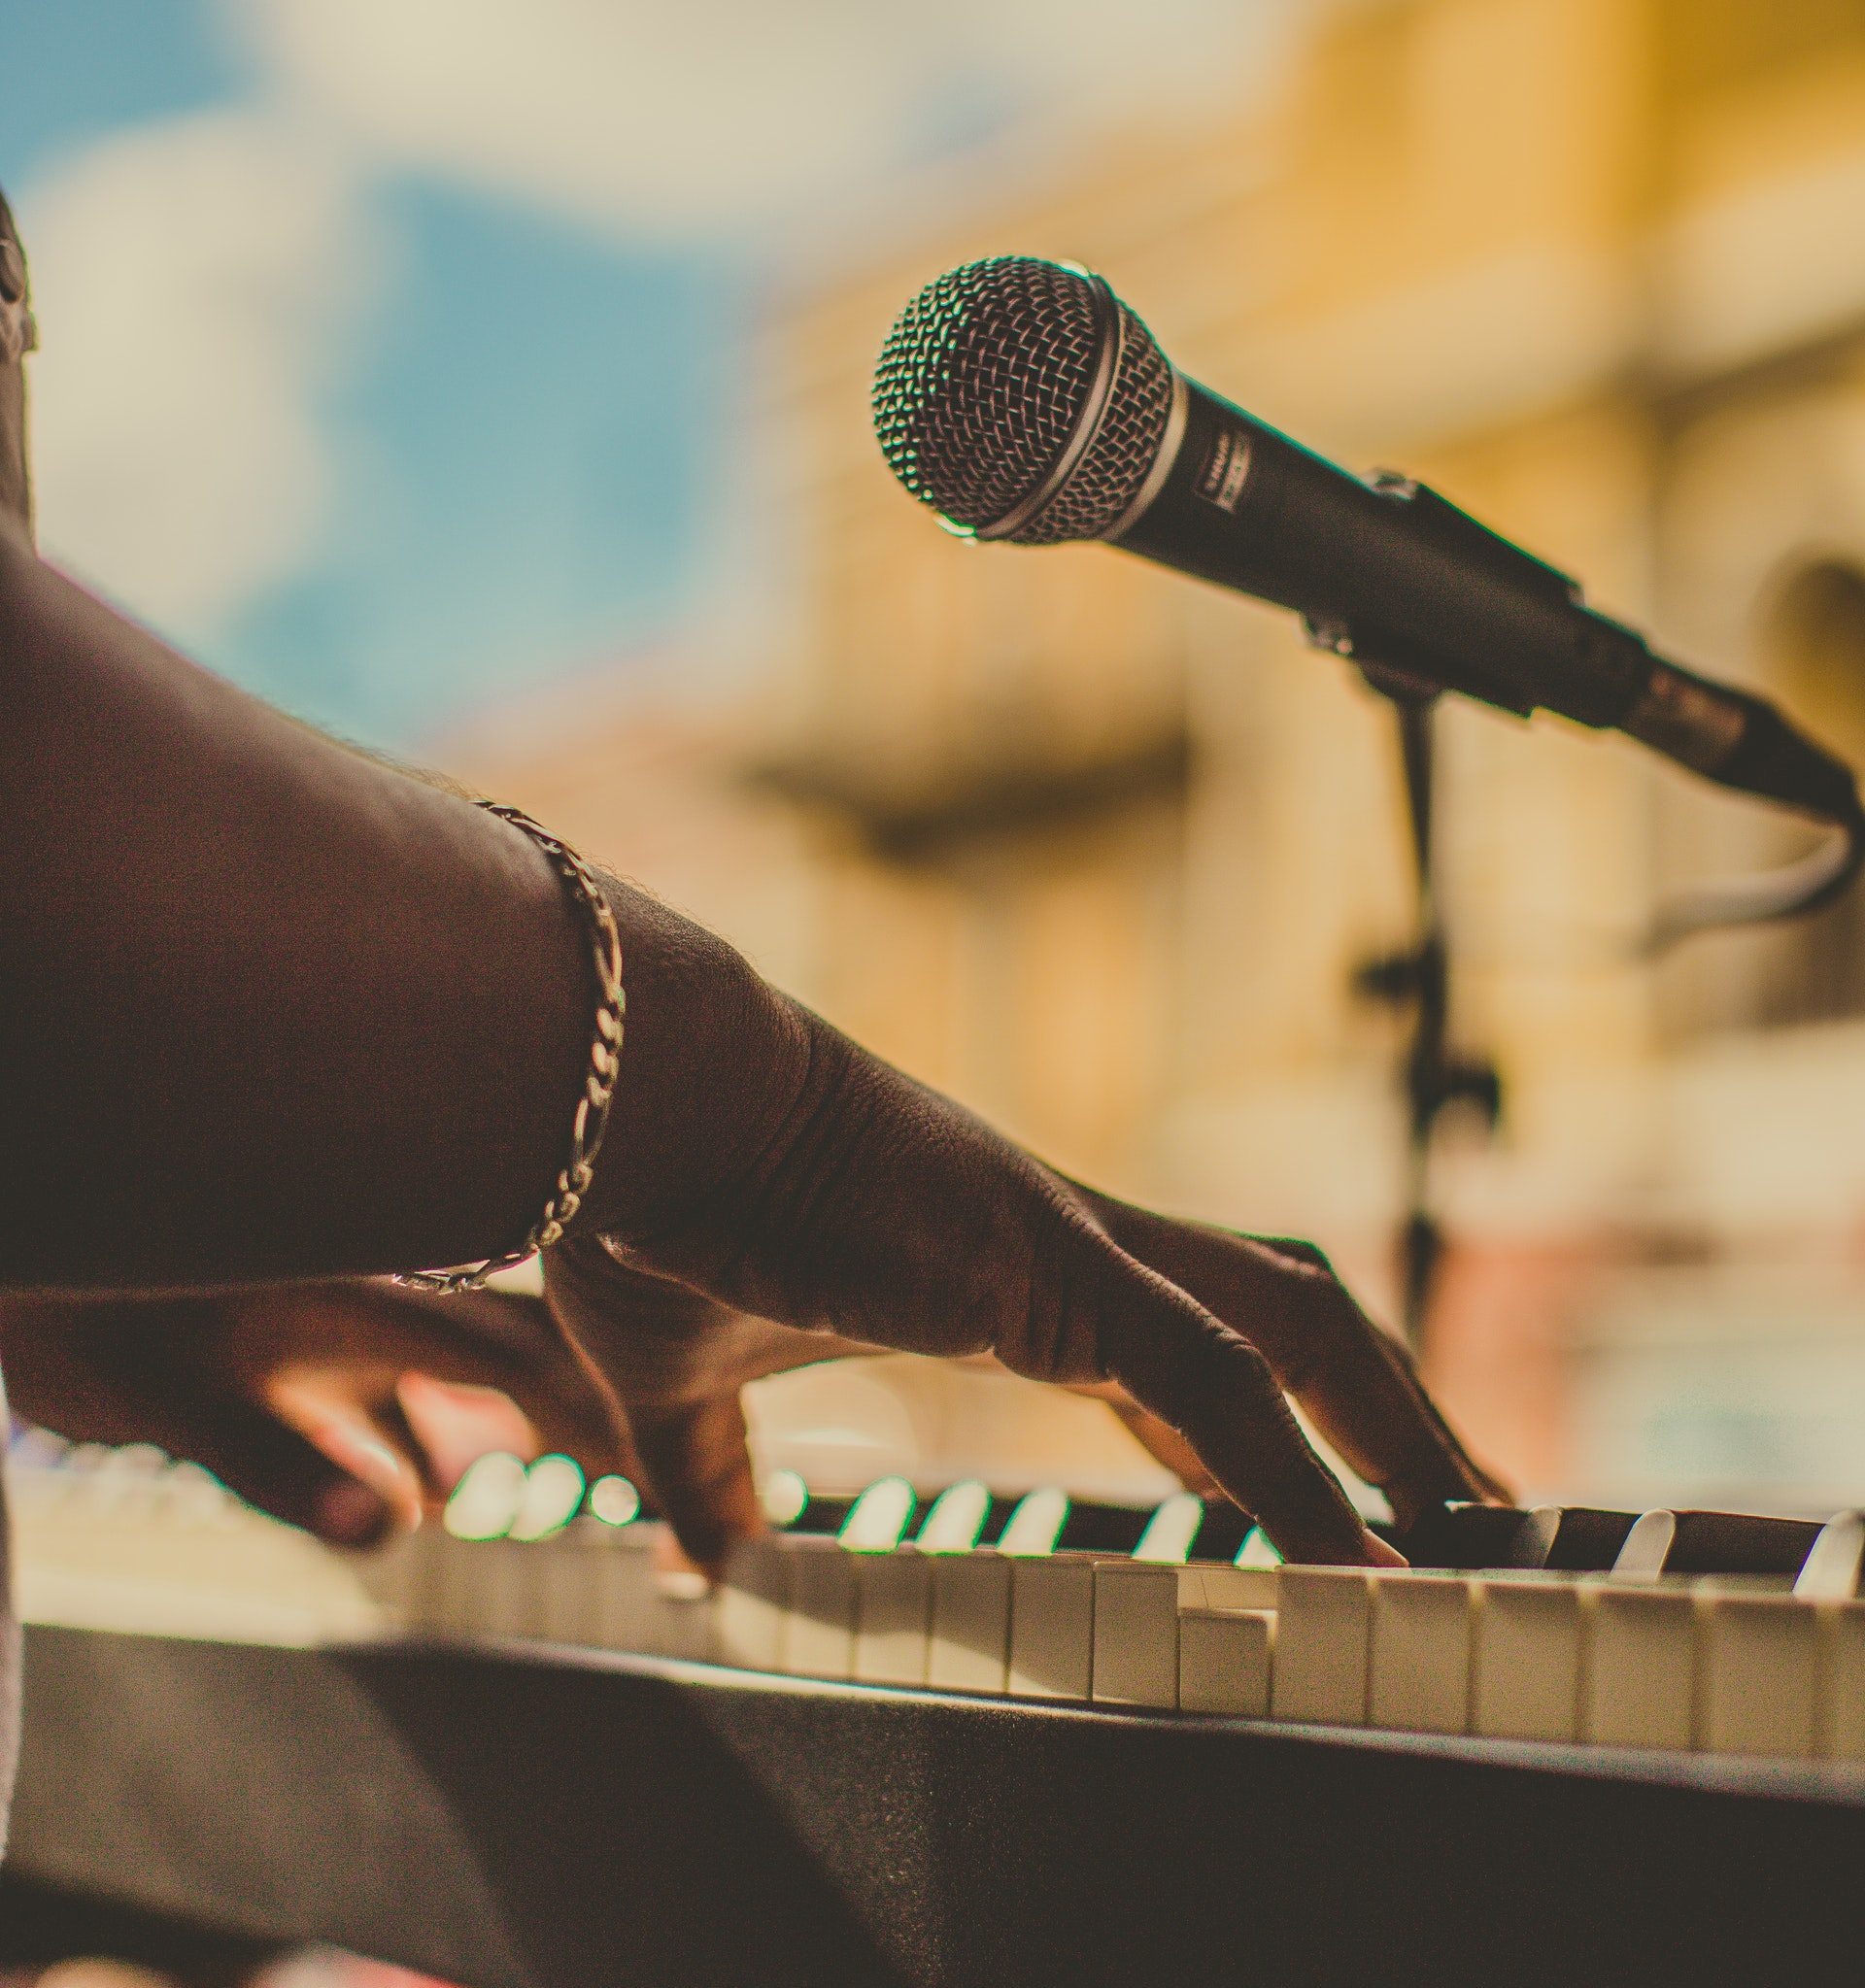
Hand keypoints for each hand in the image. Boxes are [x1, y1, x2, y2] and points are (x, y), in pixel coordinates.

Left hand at [0, 1281, 636, 1543]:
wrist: (38, 1214)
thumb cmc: (102, 1324)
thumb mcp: (185, 1402)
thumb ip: (288, 1466)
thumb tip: (391, 1531)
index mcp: (377, 1304)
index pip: (522, 1354)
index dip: (601, 1403)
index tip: (662, 1448)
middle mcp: (380, 1300)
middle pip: (516, 1349)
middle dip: (582, 1407)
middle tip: (642, 1459)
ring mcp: (345, 1315)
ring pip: (461, 1367)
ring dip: (505, 1424)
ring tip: (552, 1481)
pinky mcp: (306, 1337)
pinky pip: (400, 1387)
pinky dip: (431, 1436)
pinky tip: (423, 1489)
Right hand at [550, 990, 1505, 1573]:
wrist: (635, 1109)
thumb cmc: (660, 1217)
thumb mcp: (683, 1384)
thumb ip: (711, 1471)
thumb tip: (702, 1556)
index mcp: (1017, 1275)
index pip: (1197, 1354)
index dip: (1286, 1428)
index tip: (1352, 1499)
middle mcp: (1077, 1248)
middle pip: (1291, 1316)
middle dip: (1393, 1408)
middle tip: (1480, 1503)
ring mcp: (1078, 1244)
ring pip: (1298, 1326)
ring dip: (1397, 1424)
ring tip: (1483, 1528)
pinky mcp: (1054, 1261)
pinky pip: (1220, 1381)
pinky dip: (1305, 1476)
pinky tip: (1366, 1569)